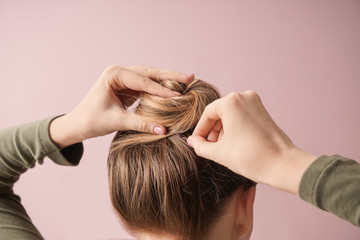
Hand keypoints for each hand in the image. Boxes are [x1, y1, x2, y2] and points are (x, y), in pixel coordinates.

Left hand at [50, 65, 192, 147]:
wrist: (77, 124)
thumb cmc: (91, 120)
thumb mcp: (117, 121)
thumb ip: (141, 124)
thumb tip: (164, 130)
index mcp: (114, 74)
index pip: (142, 81)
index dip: (161, 90)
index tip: (178, 96)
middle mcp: (120, 71)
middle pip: (149, 73)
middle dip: (170, 76)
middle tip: (190, 77)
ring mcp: (124, 78)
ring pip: (150, 77)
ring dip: (167, 80)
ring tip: (186, 80)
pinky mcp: (128, 86)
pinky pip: (147, 85)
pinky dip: (160, 88)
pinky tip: (173, 90)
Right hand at [187, 91, 316, 193]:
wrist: (282, 165)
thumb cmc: (251, 157)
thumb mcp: (219, 152)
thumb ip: (201, 146)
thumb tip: (192, 141)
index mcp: (231, 102)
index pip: (208, 114)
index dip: (200, 130)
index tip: (197, 142)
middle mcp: (244, 96)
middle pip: (219, 112)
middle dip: (212, 130)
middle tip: (208, 146)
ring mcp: (256, 103)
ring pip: (231, 114)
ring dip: (222, 129)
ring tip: (220, 147)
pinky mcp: (263, 111)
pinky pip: (242, 115)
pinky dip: (234, 127)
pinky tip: (232, 143)